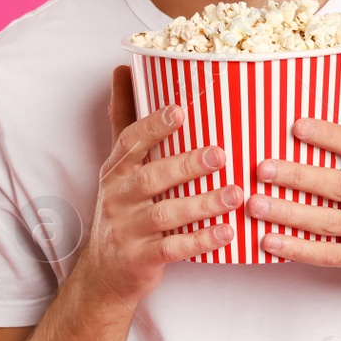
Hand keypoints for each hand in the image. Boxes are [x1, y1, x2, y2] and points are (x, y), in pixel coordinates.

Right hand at [70, 66, 243, 306]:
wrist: (105, 272)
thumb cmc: (122, 208)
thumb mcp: (118, 165)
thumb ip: (125, 119)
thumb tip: (122, 68)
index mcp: (117, 170)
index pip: (131, 141)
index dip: (154, 125)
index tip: (181, 109)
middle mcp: (119, 197)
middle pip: (152, 177)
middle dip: (187, 165)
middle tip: (222, 154)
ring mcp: (129, 229)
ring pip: (167, 214)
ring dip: (203, 204)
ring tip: (236, 194)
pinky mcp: (142, 258)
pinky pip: (174, 249)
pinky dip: (201, 241)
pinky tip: (227, 233)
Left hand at [247, 55, 340, 290]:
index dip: (329, 136)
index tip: (295, 126)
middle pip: (338, 185)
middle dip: (298, 177)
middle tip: (260, 168)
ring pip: (328, 222)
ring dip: (288, 214)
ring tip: (253, 205)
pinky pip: (328, 255)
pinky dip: (297, 249)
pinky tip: (267, 242)